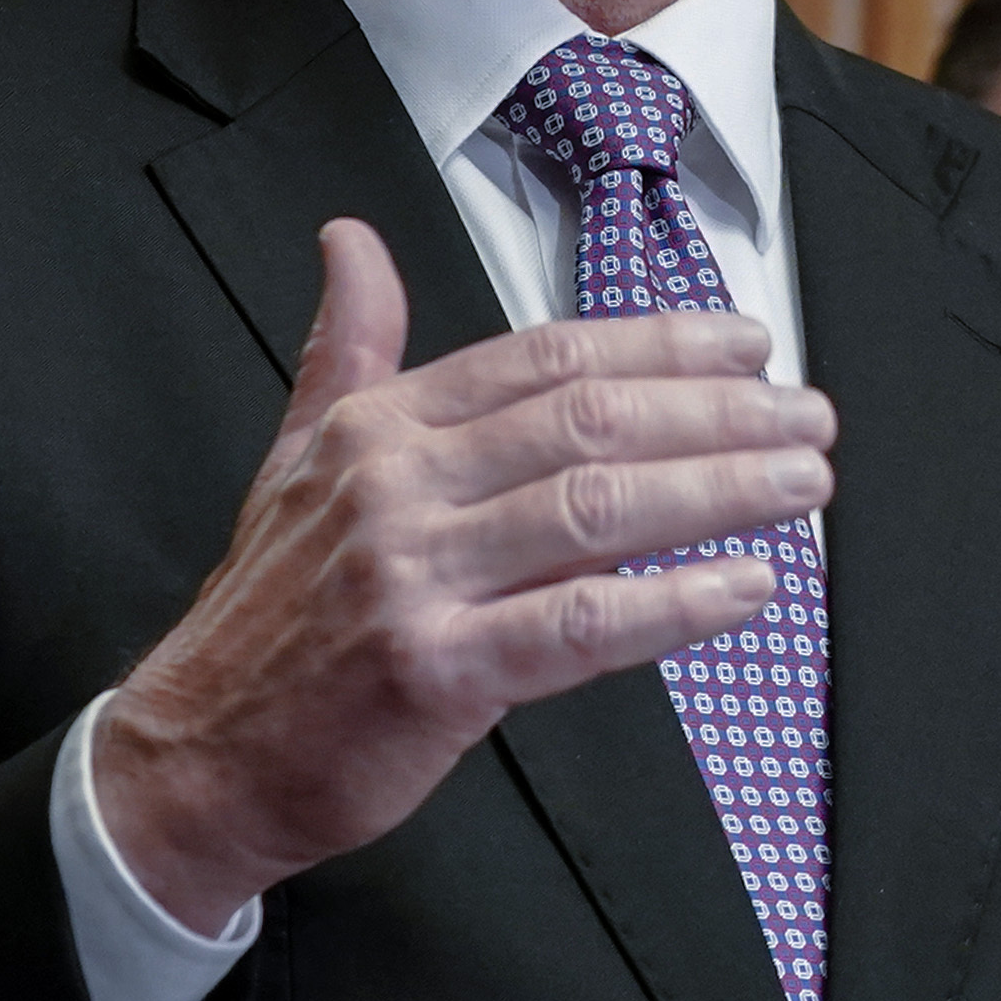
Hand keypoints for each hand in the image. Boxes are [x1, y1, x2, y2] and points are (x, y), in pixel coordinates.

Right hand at [94, 218, 833, 932]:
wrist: (192, 761)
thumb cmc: (268, 615)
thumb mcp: (295, 459)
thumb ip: (348, 348)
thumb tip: (349, 239)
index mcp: (380, 425)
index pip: (546, 357)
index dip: (659, 343)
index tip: (748, 344)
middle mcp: (397, 486)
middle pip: (588, 420)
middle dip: (718, 411)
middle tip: (808, 415)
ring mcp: (413, 578)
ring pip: (597, 508)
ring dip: (719, 490)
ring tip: (803, 483)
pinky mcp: (432, 673)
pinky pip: (578, 627)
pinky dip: (673, 604)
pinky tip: (746, 588)